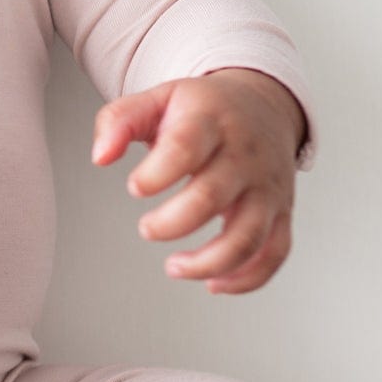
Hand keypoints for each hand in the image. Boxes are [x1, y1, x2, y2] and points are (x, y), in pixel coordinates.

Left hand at [91, 69, 305, 294]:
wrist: (264, 104)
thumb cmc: (205, 109)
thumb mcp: (159, 98)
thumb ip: (118, 122)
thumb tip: (100, 157)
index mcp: (210, 122)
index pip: (184, 148)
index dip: (155, 174)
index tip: (135, 187)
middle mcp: (244, 156)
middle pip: (211, 197)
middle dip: (170, 223)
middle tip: (146, 228)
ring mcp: (266, 187)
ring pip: (247, 236)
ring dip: (207, 263)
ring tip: (174, 266)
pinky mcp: (281, 211)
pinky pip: (274, 252)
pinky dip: (246, 279)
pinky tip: (212, 282)